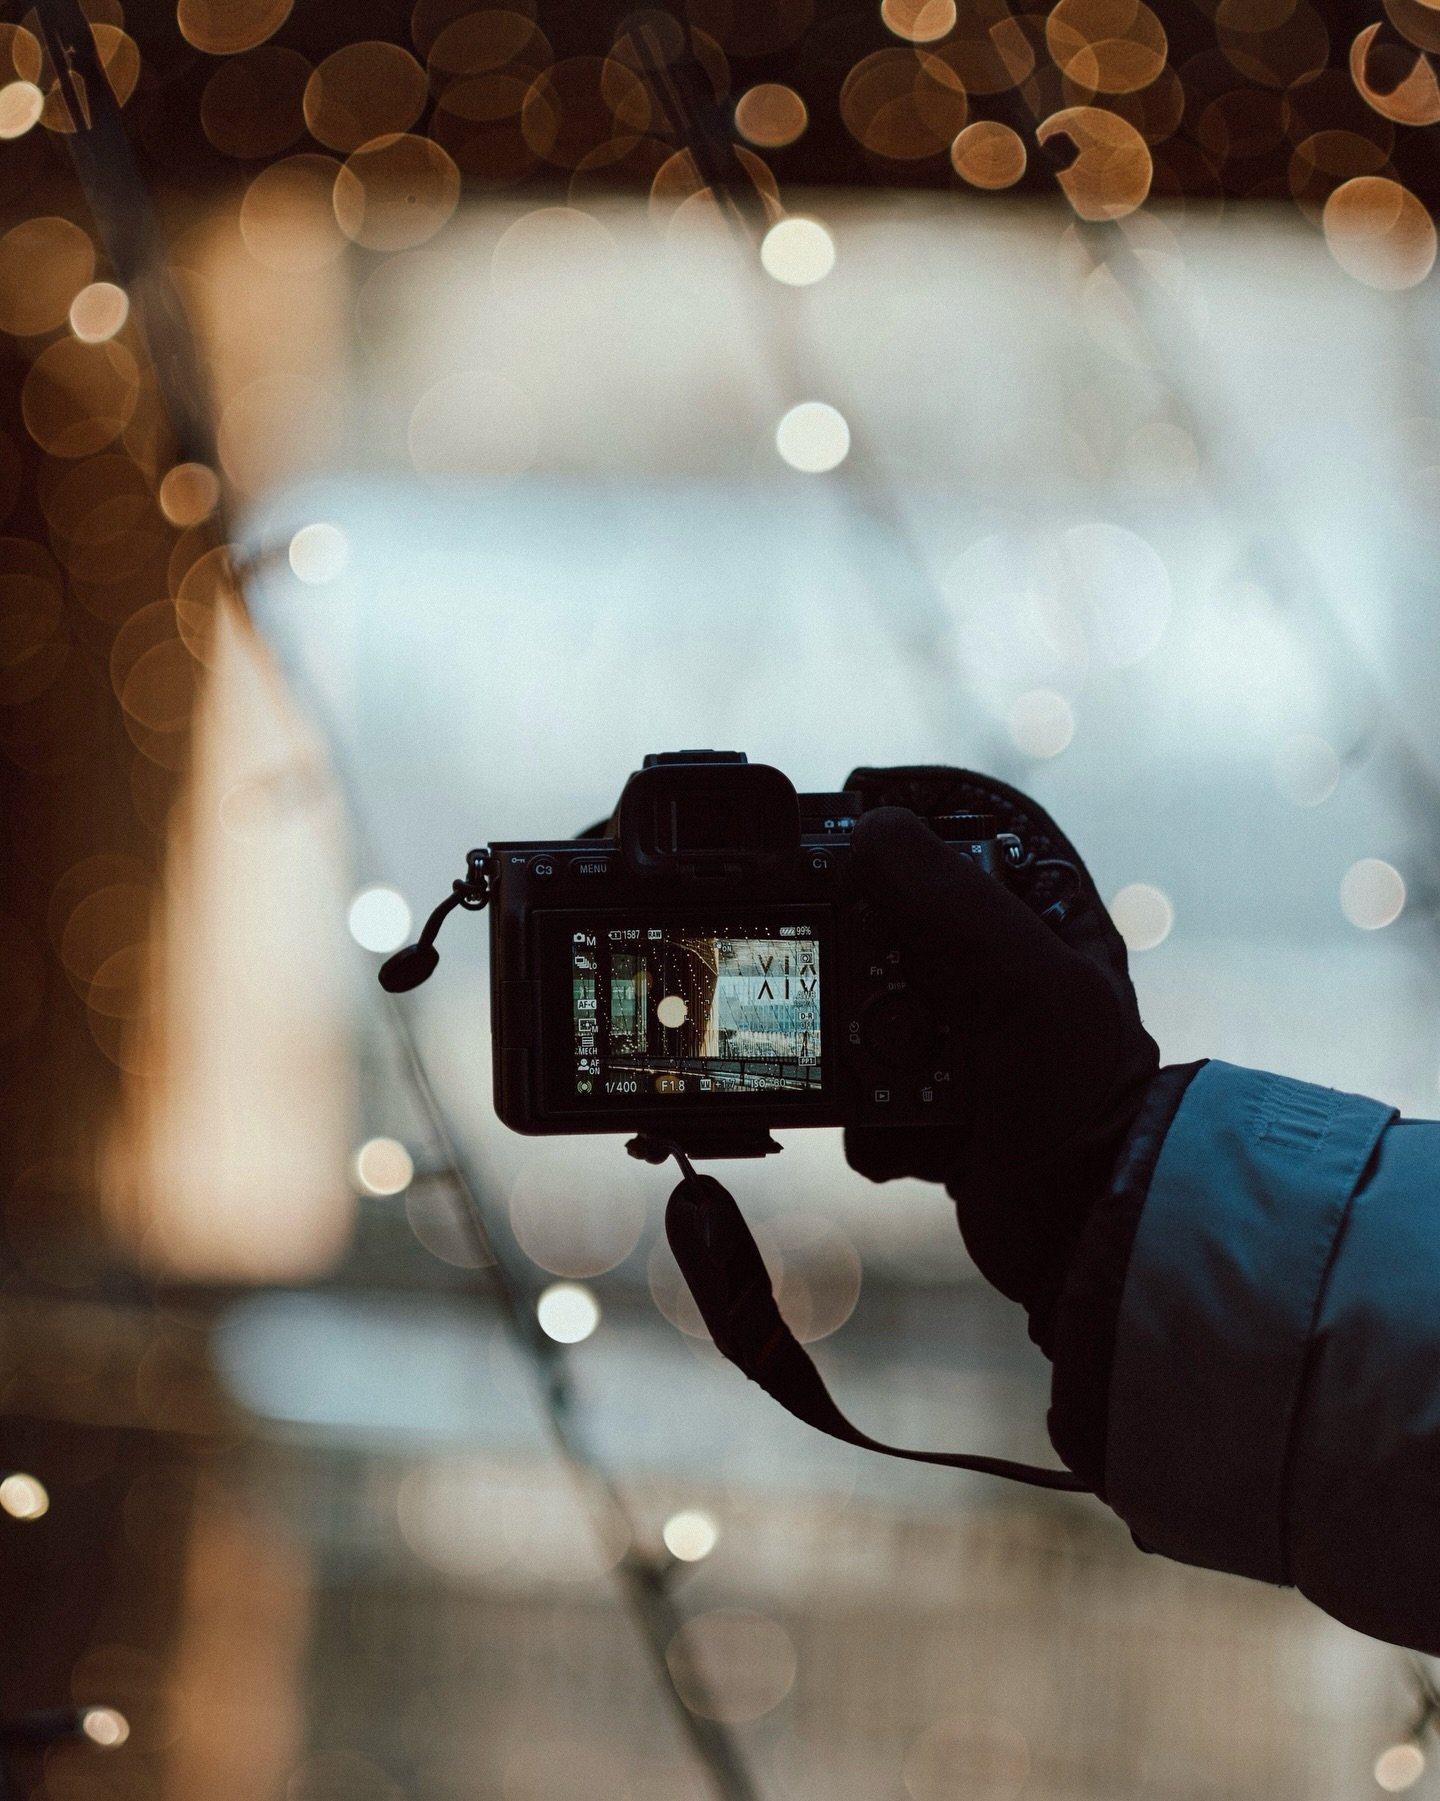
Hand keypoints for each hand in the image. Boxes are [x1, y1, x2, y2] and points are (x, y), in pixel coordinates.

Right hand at [844, 774, 1158, 1351]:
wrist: (1084, 1235)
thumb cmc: (1083, 1098)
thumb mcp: (1029, 980)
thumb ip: (953, 899)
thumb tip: (874, 828)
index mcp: (1041, 921)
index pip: (959, 841)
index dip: (898, 828)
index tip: (834, 827)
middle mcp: (998, 972)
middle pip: (889, 925)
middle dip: (857, 964)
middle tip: (848, 986)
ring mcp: (959, 1039)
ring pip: (862, 1009)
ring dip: (859, 1056)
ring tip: (891, 1089)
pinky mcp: (928, 1102)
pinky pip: (859, 1086)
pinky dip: (867, 1119)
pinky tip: (908, 1142)